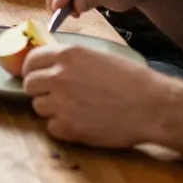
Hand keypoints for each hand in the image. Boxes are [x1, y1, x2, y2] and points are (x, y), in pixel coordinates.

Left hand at [22, 43, 171, 147]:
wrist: (152, 105)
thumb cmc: (131, 80)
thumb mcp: (97, 56)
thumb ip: (70, 60)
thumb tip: (50, 64)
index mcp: (67, 55)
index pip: (31, 60)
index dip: (32, 69)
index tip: (36, 76)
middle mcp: (59, 76)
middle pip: (30, 84)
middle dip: (40, 90)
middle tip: (56, 96)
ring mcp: (61, 102)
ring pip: (38, 106)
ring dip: (52, 109)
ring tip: (76, 110)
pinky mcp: (68, 127)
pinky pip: (52, 127)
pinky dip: (63, 128)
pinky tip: (81, 123)